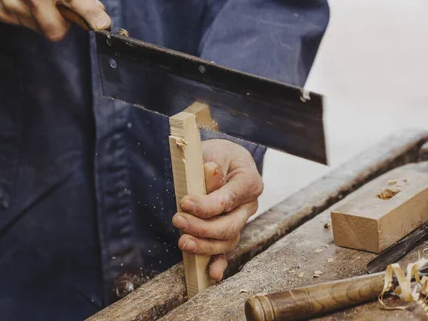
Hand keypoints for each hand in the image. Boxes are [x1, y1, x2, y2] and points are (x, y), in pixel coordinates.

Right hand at [0, 0, 110, 40]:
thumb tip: (99, 11)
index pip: (77, 1)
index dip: (91, 16)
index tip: (102, 25)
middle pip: (57, 31)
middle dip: (62, 25)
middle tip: (58, 9)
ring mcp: (15, 3)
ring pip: (42, 30)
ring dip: (45, 20)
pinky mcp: (2, 13)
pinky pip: (25, 26)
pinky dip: (29, 17)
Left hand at [172, 139, 262, 280]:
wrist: (224, 160)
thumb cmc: (217, 156)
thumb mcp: (214, 153)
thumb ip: (212, 164)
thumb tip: (211, 171)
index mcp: (249, 182)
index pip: (230, 199)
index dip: (207, 205)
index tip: (185, 202)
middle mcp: (249, 205)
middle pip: (230, 225)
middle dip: (202, 228)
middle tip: (178, 220)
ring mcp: (241, 221)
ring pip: (227, 241)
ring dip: (204, 245)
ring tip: (182, 241)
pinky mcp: (229, 231)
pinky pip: (225, 250)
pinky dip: (219, 263)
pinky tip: (212, 274)